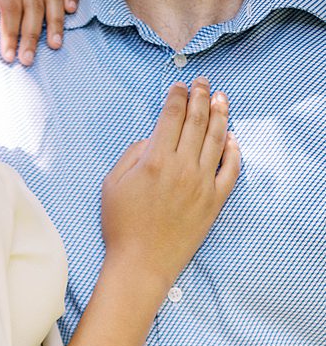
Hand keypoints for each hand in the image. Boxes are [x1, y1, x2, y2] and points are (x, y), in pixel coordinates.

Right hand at [102, 79, 240, 286]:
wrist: (141, 262)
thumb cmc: (121, 225)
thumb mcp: (112, 185)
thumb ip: (131, 155)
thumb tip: (152, 139)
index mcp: (155, 160)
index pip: (171, 117)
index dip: (177, 97)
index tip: (179, 86)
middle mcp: (183, 167)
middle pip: (197, 121)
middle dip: (200, 96)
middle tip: (203, 82)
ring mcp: (202, 183)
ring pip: (217, 139)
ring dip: (220, 114)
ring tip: (220, 98)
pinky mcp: (215, 199)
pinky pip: (231, 168)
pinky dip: (234, 150)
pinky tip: (232, 138)